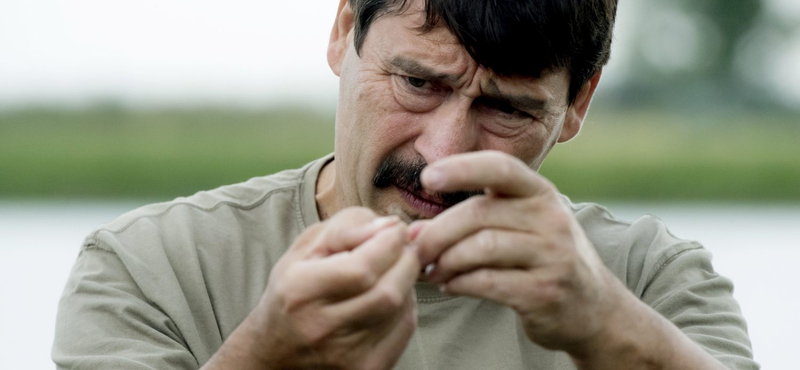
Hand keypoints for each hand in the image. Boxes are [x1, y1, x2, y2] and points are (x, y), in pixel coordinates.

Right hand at [245, 208, 419, 369]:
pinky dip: (406, 305)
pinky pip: (404, 329)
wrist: (276, 349)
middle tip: (403, 246)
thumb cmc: (293, 290)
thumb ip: (347, 228)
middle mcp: (321, 328)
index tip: (396, 229)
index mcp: (300, 290)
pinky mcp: (366, 368)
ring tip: (393, 270)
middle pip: (388, 291)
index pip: (362, 268)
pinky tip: (391, 297)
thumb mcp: (306, 247)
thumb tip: (390, 226)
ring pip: (401, 309)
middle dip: (406, 260)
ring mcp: (346, 355)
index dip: (390, 243)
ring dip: (407, 281)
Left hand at [413, 151, 626, 355]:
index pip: (500, 167)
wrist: (592, 308)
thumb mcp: (520, 226)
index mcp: (540, 193)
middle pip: (479, 214)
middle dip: (437, 232)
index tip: (427, 179)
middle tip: (414, 248)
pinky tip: (450, 285)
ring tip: (430, 271)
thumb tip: (412, 231)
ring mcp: (553, 255)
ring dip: (445, 261)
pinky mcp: (546, 292)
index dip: (462, 168)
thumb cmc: (541, 259)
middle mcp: (551, 218)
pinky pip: (489, 282)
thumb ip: (472, 219)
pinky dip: (460, 284)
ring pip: (481, 248)